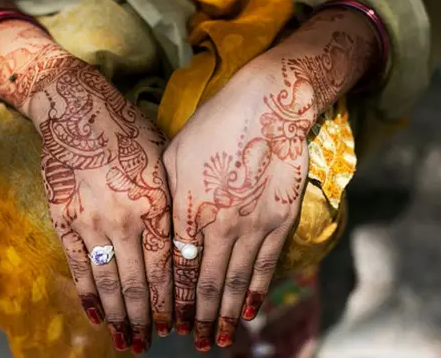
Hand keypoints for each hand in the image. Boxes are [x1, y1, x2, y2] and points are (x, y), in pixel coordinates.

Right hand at [27, 53, 172, 353]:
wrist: (76, 109)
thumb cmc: (127, 130)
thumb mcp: (163, 159)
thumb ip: (172, 201)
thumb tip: (185, 240)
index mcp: (155, 203)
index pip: (166, 267)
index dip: (170, 301)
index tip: (174, 324)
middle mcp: (125, 218)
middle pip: (138, 282)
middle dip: (145, 318)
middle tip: (147, 344)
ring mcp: (91, 221)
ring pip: (108, 280)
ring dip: (117, 316)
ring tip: (124, 341)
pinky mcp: (64, 219)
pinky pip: (77, 265)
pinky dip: (87, 293)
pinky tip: (95, 315)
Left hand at [163, 8, 377, 351]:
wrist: (268, 106)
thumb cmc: (215, 125)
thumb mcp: (175, 154)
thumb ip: (166, 197)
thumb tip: (162, 230)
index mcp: (186, 209)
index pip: (176, 269)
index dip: (172, 299)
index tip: (167, 320)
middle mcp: (217, 225)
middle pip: (204, 284)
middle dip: (197, 318)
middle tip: (194, 342)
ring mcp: (251, 226)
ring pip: (234, 283)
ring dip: (225, 315)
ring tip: (220, 340)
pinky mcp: (278, 222)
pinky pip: (265, 267)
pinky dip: (256, 293)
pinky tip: (250, 313)